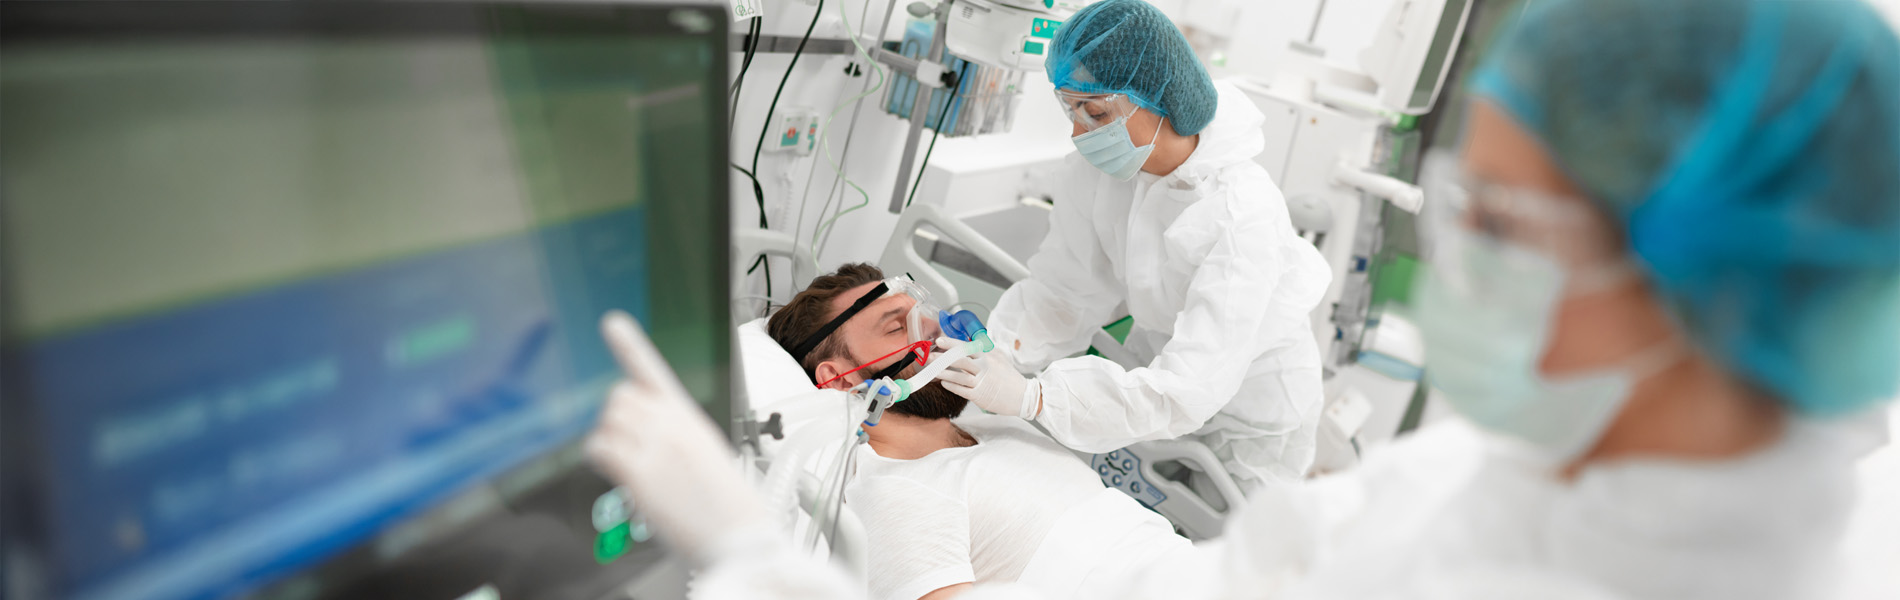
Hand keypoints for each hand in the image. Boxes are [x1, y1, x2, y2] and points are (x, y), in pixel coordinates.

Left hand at [588, 311, 771, 564]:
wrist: (739, 536)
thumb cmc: (726, 504)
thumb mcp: (706, 453)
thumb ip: (673, 435)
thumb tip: (637, 435)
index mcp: (690, 417)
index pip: (654, 371)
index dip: (629, 345)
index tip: (612, 322)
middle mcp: (672, 424)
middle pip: (619, 396)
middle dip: (617, 418)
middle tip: (630, 446)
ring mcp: (656, 445)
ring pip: (608, 420)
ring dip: (611, 441)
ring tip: (631, 465)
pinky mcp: (639, 471)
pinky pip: (600, 448)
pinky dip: (601, 459)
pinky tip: (617, 473)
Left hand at [937, 337, 1039, 417]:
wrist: (1023, 396)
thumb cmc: (1009, 376)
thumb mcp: (999, 358)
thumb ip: (985, 350)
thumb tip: (972, 341)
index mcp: (988, 356)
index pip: (967, 347)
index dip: (952, 343)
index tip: (940, 340)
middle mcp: (984, 367)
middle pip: (961, 360)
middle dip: (943, 357)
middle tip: (930, 355)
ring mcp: (982, 382)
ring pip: (959, 376)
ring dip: (944, 372)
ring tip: (932, 370)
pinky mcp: (980, 396)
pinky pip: (963, 390)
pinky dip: (952, 386)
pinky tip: (943, 382)